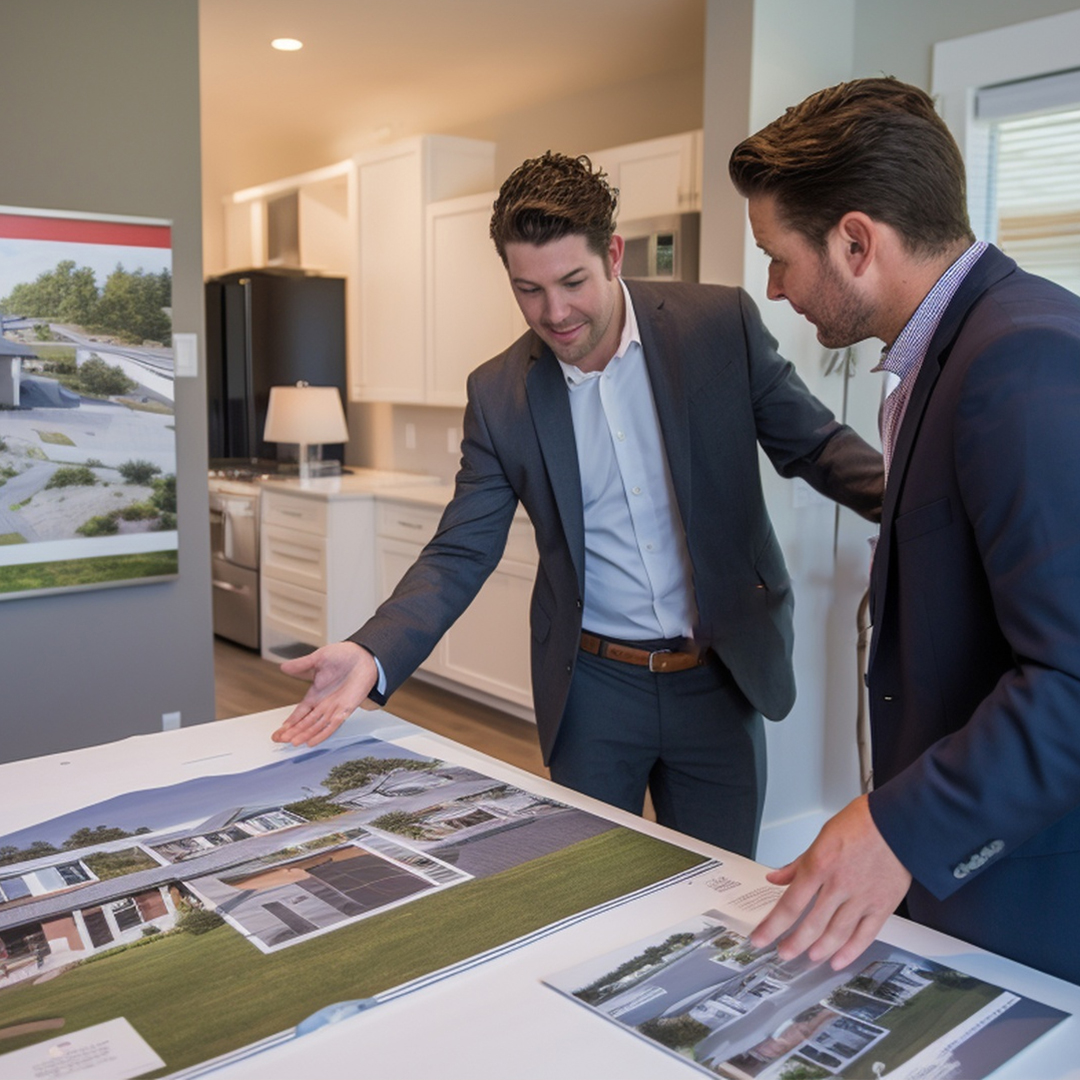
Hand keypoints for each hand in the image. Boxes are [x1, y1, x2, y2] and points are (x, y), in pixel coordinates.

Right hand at [271, 641, 379, 746]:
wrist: (365, 656)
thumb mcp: (318, 658)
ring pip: (316, 726)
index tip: (280, 730)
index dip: (290, 722)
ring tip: (292, 742)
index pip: (300, 712)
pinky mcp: (346, 709)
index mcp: (316, 693)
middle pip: (306, 722)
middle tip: (280, 740)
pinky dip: (322, 734)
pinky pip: (332, 725)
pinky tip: (312, 741)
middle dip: (293, 731)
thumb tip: (283, 667)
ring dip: (304, 734)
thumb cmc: (345, 656)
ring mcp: (335, 707)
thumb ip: (301, 665)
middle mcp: (324, 703)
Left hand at [751, 795, 911, 970]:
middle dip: (793, 943)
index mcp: (819, 865)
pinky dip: (850, 951)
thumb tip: (776, 878)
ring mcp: (862, 898)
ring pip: (836, 934)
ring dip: (819, 950)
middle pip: (810, 924)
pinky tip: (838, 959)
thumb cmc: (862, 823)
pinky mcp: (882, 906)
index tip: (760, 938)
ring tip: (807, 957)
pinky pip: (865, 935)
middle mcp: (839, 884)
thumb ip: (798, 863)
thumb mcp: (822, 837)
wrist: (899, 822)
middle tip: (783, 952)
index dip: (772, 926)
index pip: (790, 904)